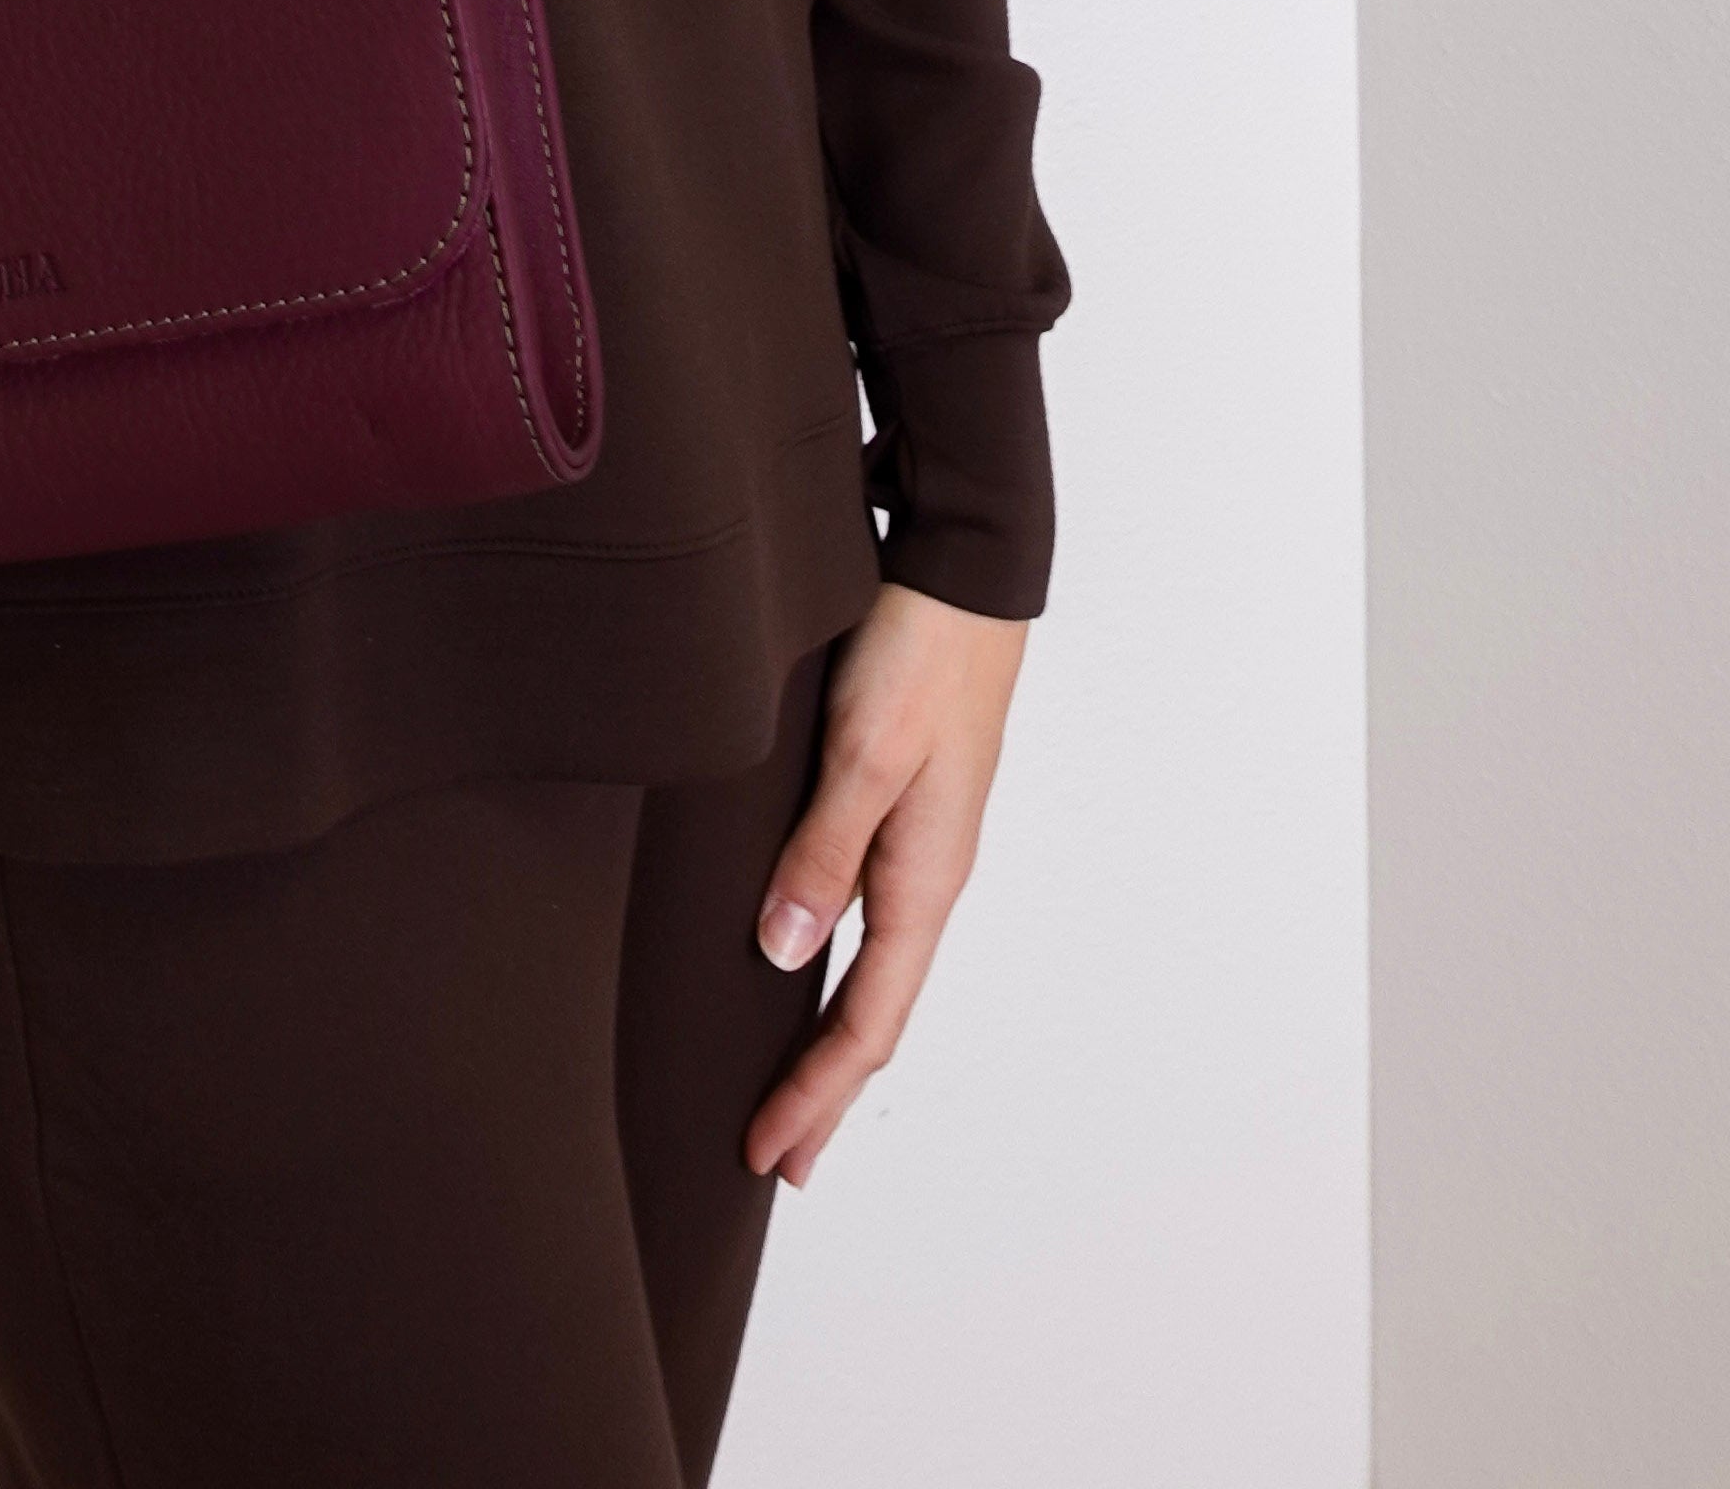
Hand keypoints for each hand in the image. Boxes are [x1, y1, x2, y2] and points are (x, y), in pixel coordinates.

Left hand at [743, 584, 1026, 1186]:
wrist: (965, 570)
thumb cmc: (919, 650)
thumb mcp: (865, 750)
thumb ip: (824, 850)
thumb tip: (782, 955)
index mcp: (924, 878)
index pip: (867, 1021)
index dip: (813, 1093)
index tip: (763, 1153)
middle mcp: (926, 875)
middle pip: (875, 1013)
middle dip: (826, 1091)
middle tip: (777, 1159)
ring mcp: (918, 843)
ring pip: (874, 970)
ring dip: (831, 1038)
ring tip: (790, 1087)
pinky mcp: (903, 806)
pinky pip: (870, 920)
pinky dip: (838, 969)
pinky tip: (807, 963)